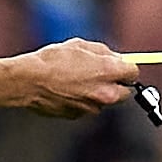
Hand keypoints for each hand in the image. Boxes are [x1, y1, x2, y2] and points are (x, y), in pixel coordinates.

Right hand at [15, 38, 140, 117]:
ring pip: (104, 101)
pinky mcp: (79, 116)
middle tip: (102, 75)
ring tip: (76, 81)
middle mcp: (105, 93)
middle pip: (125, 92)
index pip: (133, 73)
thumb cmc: (53, 60)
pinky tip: (67, 90)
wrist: (28, 81)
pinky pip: (87, 107)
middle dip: (117, 84)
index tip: (120, 67)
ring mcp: (92, 107)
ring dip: (98, 93)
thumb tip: (116, 58)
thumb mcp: (80, 46)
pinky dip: (82, 100)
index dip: (126, 69)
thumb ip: (104, 53)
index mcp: (108, 72)